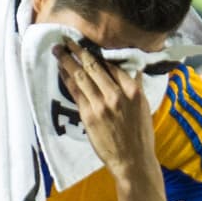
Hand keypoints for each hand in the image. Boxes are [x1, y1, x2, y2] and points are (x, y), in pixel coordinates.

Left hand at [55, 38, 155, 177]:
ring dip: (67, 61)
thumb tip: (134, 69)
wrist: (132, 161)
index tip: (87, 45)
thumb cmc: (140, 135)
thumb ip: (136, 86)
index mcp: (132, 90)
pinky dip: (67, 79)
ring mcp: (101, 105)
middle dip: (77, 50)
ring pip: (81, 76)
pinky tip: (61, 71)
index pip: (111, 65)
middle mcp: (116, 94)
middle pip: (93, 66)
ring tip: (58, 50)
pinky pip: (75, 92)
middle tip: (66, 39)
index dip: (97, 53)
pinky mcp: (89, 116)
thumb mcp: (143, 107)